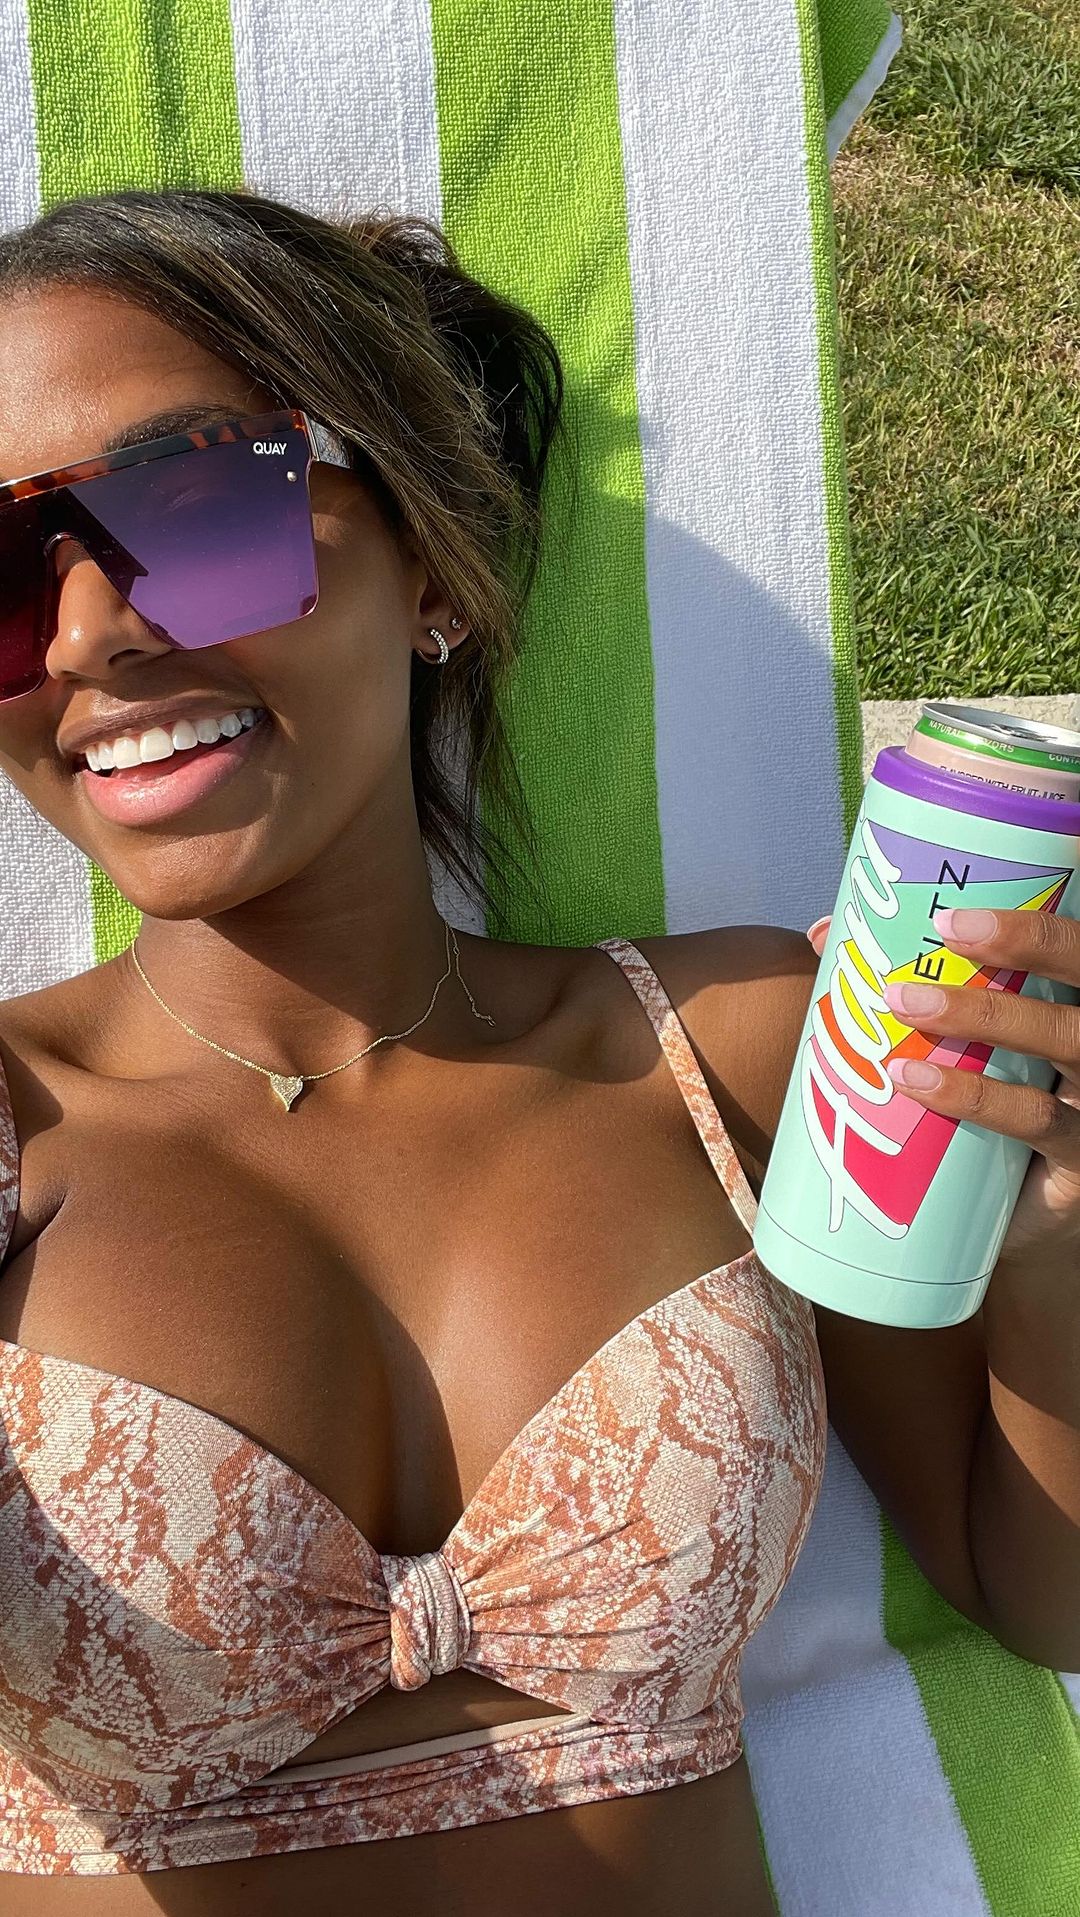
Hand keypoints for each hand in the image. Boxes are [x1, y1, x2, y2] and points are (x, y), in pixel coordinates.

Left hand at [805, 906, 1079, 1263]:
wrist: (1023, 1212)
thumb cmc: (993, 1099)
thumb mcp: (966, 1040)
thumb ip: (909, 983)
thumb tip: (823, 934)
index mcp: (1078, 1002)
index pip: (1076, 948)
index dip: (1033, 925)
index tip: (957, 913)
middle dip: (1021, 946)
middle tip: (943, 930)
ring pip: (1066, 1042)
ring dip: (984, 1015)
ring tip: (904, 1004)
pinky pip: (1041, 1120)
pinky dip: (979, 1097)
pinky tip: (918, 1082)